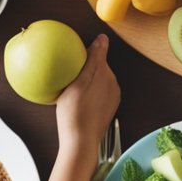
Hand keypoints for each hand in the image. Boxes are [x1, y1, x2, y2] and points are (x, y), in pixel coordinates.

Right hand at [55, 35, 119, 158]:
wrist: (80, 142)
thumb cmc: (75, 112)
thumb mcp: (80, 82)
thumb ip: (93, 60)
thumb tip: (103, 38)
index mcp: (107, 76)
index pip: (98, 56)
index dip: (84, 55)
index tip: (71, 58)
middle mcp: (113, 86)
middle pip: (99, 69)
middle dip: (86, 68)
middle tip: (68, 73)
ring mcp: (112, 99)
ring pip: (98, 82)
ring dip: (87, 81)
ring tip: (71, 87)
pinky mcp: (108, 109)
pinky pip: (98, 94)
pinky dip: (89, 92)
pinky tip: (77, 99)